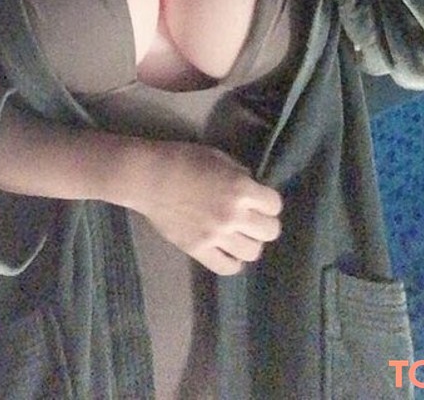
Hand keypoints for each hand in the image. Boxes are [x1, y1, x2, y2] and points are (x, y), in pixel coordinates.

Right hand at [125, 139, 282, 275]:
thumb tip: (252, 188)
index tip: (260, 200)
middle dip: (265, 223)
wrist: (149, 177)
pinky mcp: (199, 250)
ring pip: (252, 252)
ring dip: (251, 243)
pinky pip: (227, 267)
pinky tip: (229, 251)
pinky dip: (233, 262)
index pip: (274, 205)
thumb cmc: (183, 159)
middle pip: (270, 231)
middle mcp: (233, 215)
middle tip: (254, 219)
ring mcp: (216, 235)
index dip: (269, 202)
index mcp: (240, 188)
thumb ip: (239, 173)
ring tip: (241, 236)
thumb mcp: (218, 157)